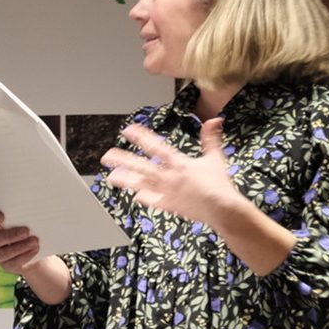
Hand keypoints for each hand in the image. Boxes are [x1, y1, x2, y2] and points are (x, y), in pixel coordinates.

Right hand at [0, 210, 70, 304]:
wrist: (35, 251)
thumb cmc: (27, 232)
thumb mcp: (24, 223)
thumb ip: (21, 219)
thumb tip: (31, 212)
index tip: (2, 215)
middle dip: (11, 235)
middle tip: (26, 231)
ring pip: (4, 253)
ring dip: (20, 247)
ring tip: (34, 241)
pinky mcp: (6, 266)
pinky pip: (14, 262)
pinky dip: (26, 255)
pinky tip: (35, 249)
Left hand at [101, 119, 245, 225]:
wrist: (221, 209)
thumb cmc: (219, 183)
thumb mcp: (215, 158)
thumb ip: (210, 138)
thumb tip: (214, 120)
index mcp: (179, 163)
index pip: (156, 147)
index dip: (141, 137)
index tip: (128, 130)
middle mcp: (168, 177)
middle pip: (141, 166)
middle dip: (123, 160)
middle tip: (107, 155)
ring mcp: (166, 192)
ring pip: (140, 184)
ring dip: (125, 179)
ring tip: (111, 176)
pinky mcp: (168, 205)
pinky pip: (151, 201)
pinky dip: (143, 197)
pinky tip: (134, 195)